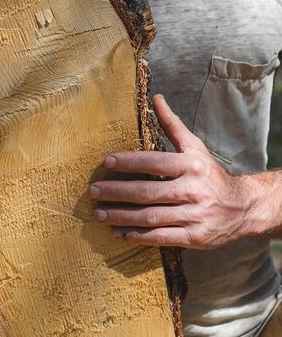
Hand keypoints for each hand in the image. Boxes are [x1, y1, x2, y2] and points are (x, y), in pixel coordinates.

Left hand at [89, 94, 253, 248]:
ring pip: (151, 217)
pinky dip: (139, 236)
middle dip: (117, 192)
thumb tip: (156, 98)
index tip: (106, 161)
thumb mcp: (195, 147)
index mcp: (191, 166)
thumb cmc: (210, 174)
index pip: (155, 162)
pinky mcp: (194, 238)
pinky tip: (119, 232)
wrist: (243, 207)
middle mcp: (193, 190)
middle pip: (148, 191)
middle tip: (93, 190)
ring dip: (122, 216)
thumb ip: (172, 125)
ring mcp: (194, 216)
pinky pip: (161, 237)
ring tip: (99, 213)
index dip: (129, 161)